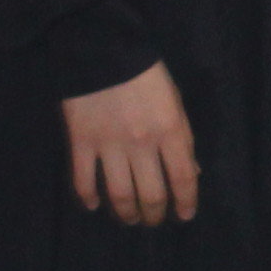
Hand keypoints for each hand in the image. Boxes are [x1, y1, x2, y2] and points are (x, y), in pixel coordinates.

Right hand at [61, 61, 199, 225]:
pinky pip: (83, 178)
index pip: (183, 179)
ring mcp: (109, 145)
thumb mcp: (176, 103)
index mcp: (171, 132)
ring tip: (129, 219)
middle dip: (154, 214)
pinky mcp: (81, 142)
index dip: (186, 202)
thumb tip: (189, 173)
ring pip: (119, 193)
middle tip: (153, 221)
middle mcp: (142, 144)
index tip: (184, 216)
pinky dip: (88, 196)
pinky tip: (93, 206)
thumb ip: (182, 139)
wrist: (104, 49)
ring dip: (125, 212)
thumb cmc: (147, 75)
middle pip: (151, 194)